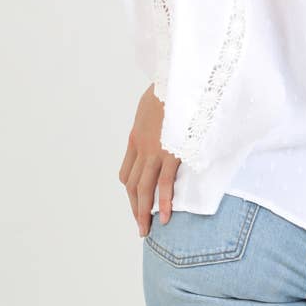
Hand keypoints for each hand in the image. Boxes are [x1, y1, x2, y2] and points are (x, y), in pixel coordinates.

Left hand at [119, 85, 180, 235]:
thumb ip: (155, 117)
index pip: (127, 172)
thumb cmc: (172, 85)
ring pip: (143, 188)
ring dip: (143, 211)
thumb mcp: (153, 102)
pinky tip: (165, 216)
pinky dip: (163, 201)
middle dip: (134, 207)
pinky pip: (164, 182)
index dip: (131, 191)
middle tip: (140, 226)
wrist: (178, 77)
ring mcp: (155, 151)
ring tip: (147, 229)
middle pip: (132, 185)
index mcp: (136, 136)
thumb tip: (161, 120)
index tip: (137, 203)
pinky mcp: (171, 152)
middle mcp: (141, 147)